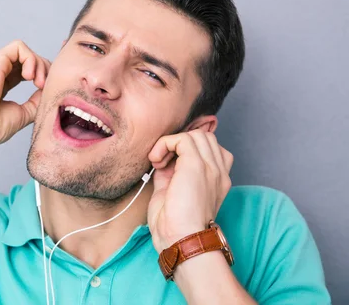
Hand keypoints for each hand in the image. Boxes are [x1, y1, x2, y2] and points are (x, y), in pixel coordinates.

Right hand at [0, 40, 50, 155]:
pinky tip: (30, 77)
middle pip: (25, 60)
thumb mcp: (20, 114)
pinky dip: (30, 58)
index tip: (48, 90)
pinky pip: (18, 47)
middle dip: (43, 69)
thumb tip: (47, 90)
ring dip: (38, 64)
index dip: (41, 75)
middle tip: (45, 87)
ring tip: (39, 83)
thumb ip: (34, 101)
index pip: (23, 72)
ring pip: (23, 51)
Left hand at [146, 130, 233, 253]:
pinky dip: (165, 144)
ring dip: (173, 143)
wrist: (182, 240)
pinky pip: (182, 138)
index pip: (209, 149)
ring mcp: (211, 168)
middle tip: (163, 162)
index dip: (186, 150)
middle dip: (180, 143)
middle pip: (205, 138)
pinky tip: (156, 161)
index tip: (168, 165)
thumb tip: (162, 160)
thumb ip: (171, 174)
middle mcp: (219, 172)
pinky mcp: (197, 165)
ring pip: (196, 135)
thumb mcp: (173, 193)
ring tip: (159, 161)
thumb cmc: (174, 225)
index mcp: (217, 180)